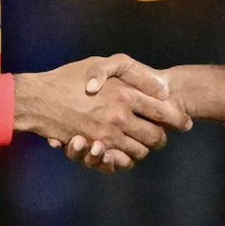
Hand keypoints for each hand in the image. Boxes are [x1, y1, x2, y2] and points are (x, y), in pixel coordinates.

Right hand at [17, 55, 190, 169]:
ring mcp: (106, 135)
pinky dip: (124, 159)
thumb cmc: (68, 77)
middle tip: (161, 136)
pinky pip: (119, 161)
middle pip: (155, 137)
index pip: (163, 111)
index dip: (178, 119)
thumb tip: (154, 87)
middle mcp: (119, 116)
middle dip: (161, 138)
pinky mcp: (93, 148)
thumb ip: (127, 74)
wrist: (39, 98)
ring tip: (141, 143)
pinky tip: (123, 152)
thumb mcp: (101, 64)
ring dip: (143, 150)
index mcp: (124, 94)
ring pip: (139, 152)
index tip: (185, 123)